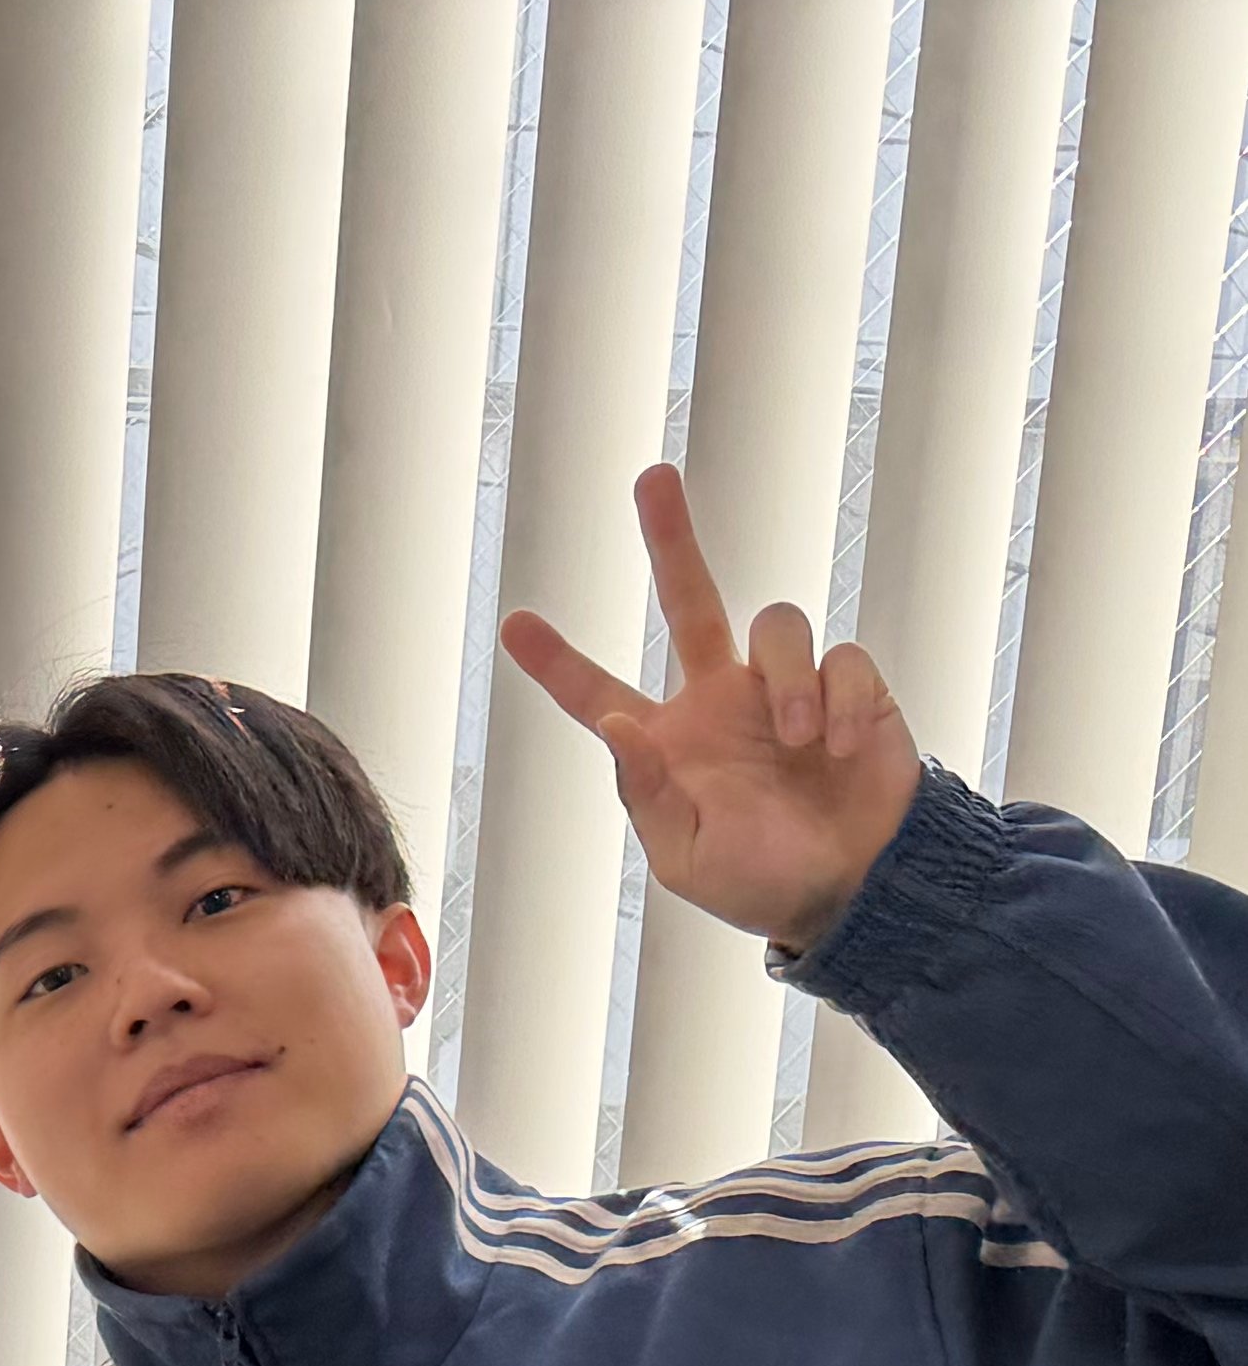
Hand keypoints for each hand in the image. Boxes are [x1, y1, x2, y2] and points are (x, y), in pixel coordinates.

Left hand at [503, 463, 922, 956]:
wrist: (852, 888)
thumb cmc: (760, 880)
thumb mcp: (687, 855)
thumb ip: (649, 791)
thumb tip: (616, 723)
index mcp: (668, 743)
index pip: (599, 694)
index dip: (557, 663)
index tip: (513, 623)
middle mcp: (719, 699)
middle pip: (689, 598)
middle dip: (671, 538)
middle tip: (651, 477)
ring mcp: (783, 685)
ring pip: (775, 621)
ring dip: (787, 677)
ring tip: (799, 741)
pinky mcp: (849, 683)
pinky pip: (841, 656)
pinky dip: (842, 701)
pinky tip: (844, 749)